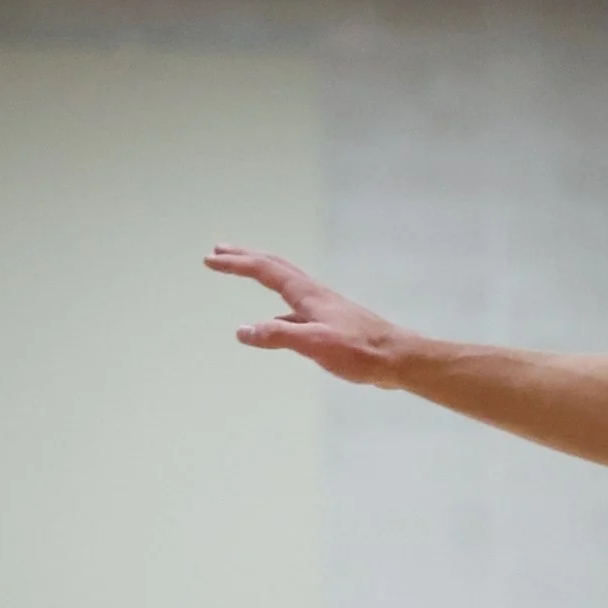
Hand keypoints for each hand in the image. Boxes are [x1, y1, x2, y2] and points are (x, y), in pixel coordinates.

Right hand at [207, 246, 408, 384]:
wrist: (397, 358)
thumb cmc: (360, 351)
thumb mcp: (315, 344)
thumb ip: (278, 336)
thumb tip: (243, 330)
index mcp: (308, 295)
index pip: (265, 270)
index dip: (236, 263)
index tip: (211, 259)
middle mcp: (313, 294)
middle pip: (274, 266)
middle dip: (245, 256)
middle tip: (219, 250)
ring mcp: (321, 307)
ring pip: (284, 281)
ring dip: (259, 272)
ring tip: (241, 270)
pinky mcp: (328, 322)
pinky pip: (291, 306)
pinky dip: (273, 304)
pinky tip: (269, 321)